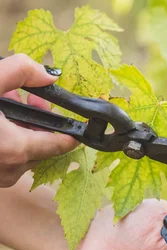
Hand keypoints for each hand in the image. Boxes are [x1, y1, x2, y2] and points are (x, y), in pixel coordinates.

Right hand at [0, 54, 77, 187]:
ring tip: (10, 104)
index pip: (62, 144)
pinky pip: (11, 158)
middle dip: (40, 119)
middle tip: (30, 97)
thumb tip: (50, 73)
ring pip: (27, 152)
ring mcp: (1, 177)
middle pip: (44, 145)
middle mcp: (12, 169)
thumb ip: (19, 71)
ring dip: (24, 128)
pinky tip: (1, 119)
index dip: (70, 126)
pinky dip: (10, 140)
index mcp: (16, 149)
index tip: (77, 115)